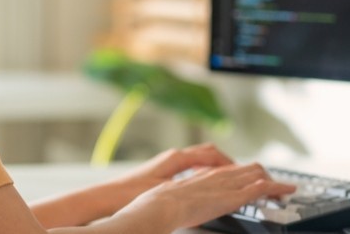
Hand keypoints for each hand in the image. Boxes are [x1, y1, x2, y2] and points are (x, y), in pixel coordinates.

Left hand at [113, 143, 236, 196]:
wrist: (107, 197)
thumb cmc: (130, 193)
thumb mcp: (165, 188)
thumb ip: (189, 183)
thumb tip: (209, 181)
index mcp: (177, 157)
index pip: (211, 154)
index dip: (229, 162)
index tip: (242, 171)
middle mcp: (173, 156)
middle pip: (207, 151)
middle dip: (225, 161)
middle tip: (240, 173)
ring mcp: (167, 162)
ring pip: (198, 158)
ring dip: (213, 165)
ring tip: (226, 177)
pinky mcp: (161, 170)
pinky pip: (189, 166)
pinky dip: (201, 171)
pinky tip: (203, 182)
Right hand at [118, 162, 295, 230]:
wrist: (161, 205)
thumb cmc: (161, 204)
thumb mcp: (175, 198)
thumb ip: (185, 199)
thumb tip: (184, 208)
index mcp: (204, 175)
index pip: (230, 170)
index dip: (243, 175)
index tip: (251, 181)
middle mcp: (218, 175)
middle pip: (247, 168)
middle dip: (263, 176)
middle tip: (274, 186)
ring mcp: (227, 184)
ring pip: (258, 174)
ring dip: (273, 181)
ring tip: (285, 189)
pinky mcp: (233, 195)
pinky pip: (261, 187)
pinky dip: (278, 188)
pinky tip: (287, 191)